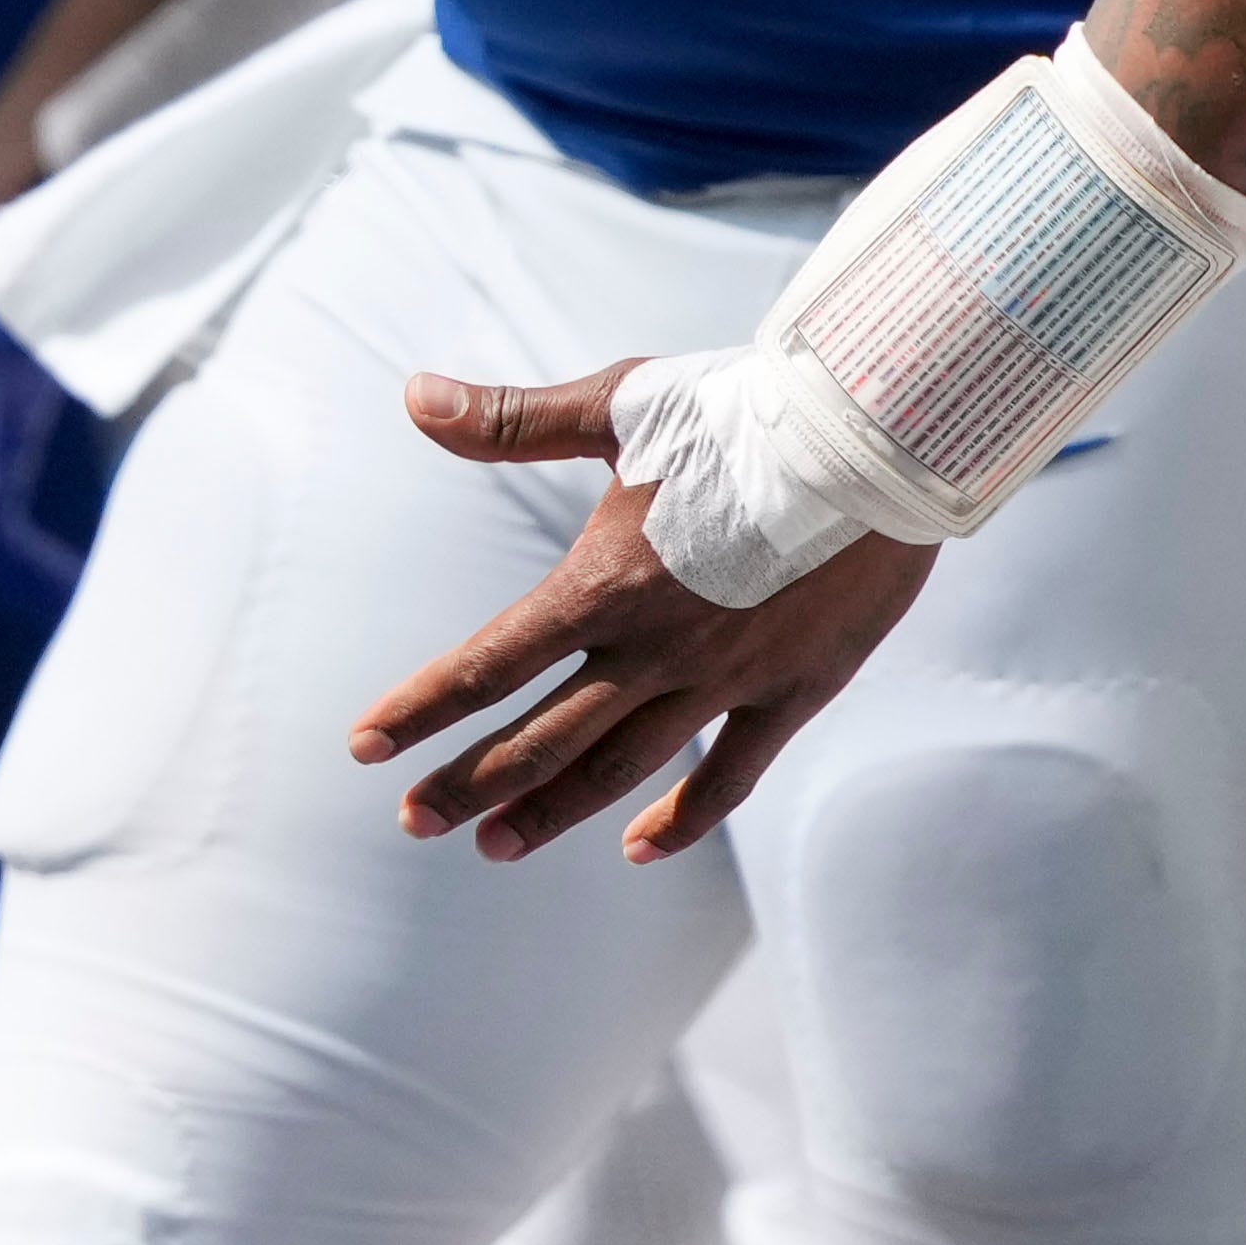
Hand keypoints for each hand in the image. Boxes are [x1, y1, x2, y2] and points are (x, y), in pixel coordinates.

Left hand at [348, 368, 938, 863]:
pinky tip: (640, 848)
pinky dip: (683, 818)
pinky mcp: (795, 688)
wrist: (882, 436)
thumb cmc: (748, 409)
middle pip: (541, 737)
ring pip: (621, 769)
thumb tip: (415, 396)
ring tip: (495, 847)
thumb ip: (515, 420)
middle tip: (413, 820)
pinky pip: (731, 774)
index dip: (420, 708)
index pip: (487, 664)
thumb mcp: (625, 404)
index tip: (363, 747)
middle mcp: (656, 646)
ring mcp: (727, 677)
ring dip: (551, 812)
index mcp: (604, 583)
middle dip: (468, 782)